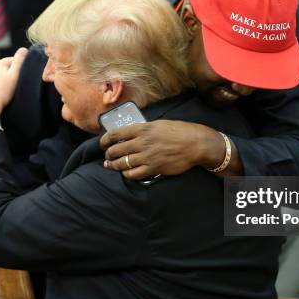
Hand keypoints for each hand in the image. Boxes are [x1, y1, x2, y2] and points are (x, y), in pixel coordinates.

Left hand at [0, 48, 27, 113]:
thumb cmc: (2, 92)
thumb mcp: (14, 76)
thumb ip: (19, 62)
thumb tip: (24, 49)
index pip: (11, 60)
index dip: (18, 64)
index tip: (24, 71)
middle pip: (0, 65)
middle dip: (7, 69)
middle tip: (14, 78)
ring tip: (4, 84)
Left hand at [99, 120, 224, 179]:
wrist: (195, 144)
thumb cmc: (180, 131)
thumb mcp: (159, 124)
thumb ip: (144, 129)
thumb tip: (133, 134)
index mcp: (142, 129)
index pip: (115, 134)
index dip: (105, 140)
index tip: (102, 143)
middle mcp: (142, 142)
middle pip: (116, 150)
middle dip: (108, 154)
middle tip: (107, 157)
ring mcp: (147, 156)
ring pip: (122, 163)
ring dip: (114, 165)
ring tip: (111, 166)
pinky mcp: (153, 168)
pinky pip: (134, 174)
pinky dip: (127, 174)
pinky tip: (126, 173)